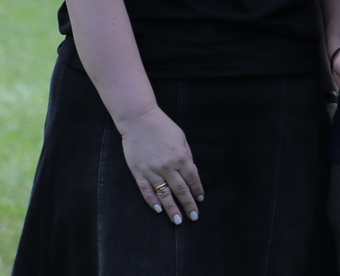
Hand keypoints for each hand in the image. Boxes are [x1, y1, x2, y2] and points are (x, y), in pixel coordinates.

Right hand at [120, 107, 203, 223]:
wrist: (139, 120)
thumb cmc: (162, 127)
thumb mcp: (181, 138)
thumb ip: (186, 156)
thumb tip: (190, 172)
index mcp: (181, 157)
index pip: (192, 179)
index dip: (197, 191)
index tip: (200, 200)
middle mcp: (168, 166)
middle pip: (181, 190)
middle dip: (188, 205)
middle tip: (193, 217)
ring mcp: (152, 170)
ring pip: (164, 194)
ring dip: (172, 208)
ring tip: (178, 220)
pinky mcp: (139, 172)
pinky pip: (146, 190)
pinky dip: (152, 201)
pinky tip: (158, 209)